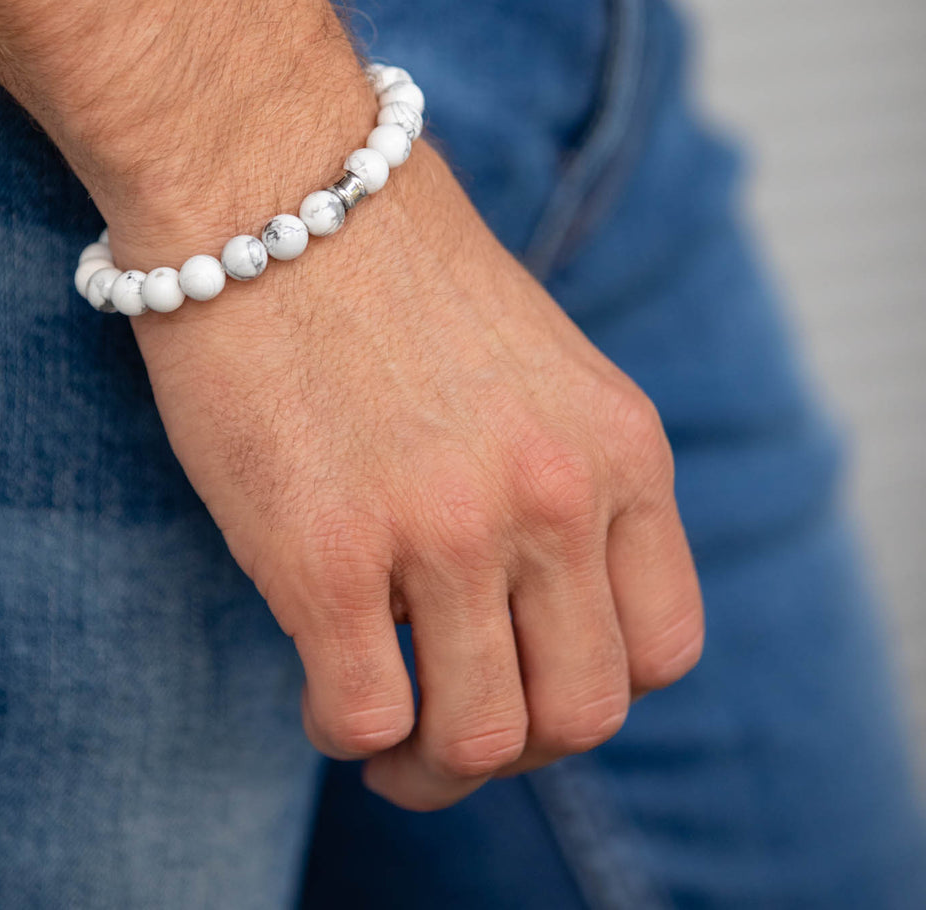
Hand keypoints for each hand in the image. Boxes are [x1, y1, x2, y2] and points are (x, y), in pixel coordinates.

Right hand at [108, 128, 703, 811]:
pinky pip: (364, 717)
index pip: (665, 646)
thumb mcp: (535, 361)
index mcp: (619, 445)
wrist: (271, 172)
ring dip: (431, 764)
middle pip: (582, 712)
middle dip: (517, 744)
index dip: (595, 684)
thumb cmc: (387, 255)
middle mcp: (552, 494)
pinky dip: (347, 729)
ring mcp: (443, 527)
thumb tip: (527, 597)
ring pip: (479, 737)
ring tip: (388, 732)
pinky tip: (322, 678)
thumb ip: (559, 472)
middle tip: (451, 721)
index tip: (528, 673)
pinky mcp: (323, 551)